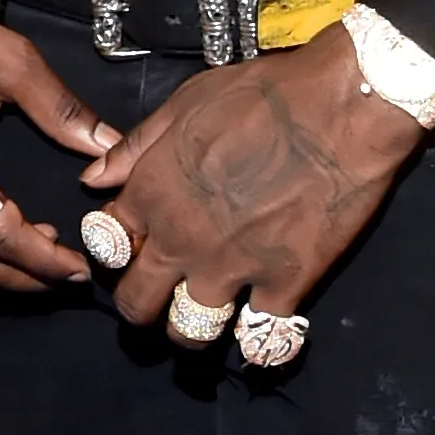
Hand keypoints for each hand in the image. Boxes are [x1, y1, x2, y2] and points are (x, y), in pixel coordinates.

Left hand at [84, 23, 422, 346]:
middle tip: (158, 296)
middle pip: (136, 304)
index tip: (132, 248)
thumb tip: (94, 178)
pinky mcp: (284, 285)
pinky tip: (261, 325)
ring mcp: (232, 267)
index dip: (114, 250)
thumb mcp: (187, 103)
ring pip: (188, 333)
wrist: (341, 107)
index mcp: (153, 190)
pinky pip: (257, 339)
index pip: (105, 245)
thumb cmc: (263, 94)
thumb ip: (136, 146)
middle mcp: (182, 238)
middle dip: (140, 305)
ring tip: (204, 315)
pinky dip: (256, 340)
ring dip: (190, 330)